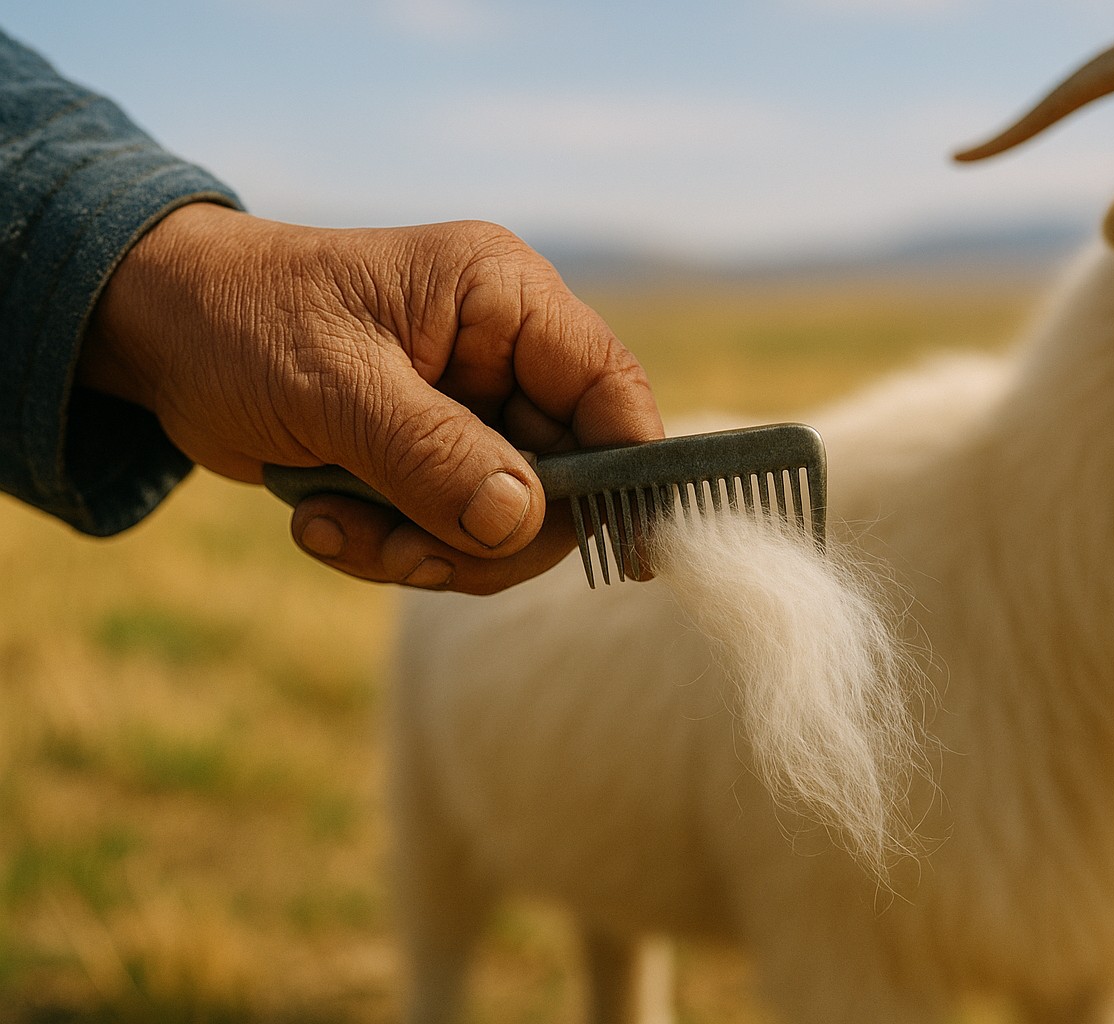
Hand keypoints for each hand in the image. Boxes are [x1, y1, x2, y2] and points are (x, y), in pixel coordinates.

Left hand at [79, 203, 663, 592]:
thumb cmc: (243, 324)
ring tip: (336, 528)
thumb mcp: (335, 387)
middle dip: (485, 533)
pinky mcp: (435, 457)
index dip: (629, 469)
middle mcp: (504, 353)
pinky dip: (392, 547)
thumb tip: (523, 524)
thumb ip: (434, 455)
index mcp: (503, 299)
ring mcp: (473, 409)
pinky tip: (320, 521)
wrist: (159, 332)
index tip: (623, 551)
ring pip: (508, 520)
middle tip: (401, 550)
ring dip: (424, 548)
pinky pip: (453, 534)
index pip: (611, 388)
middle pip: (567, 476)